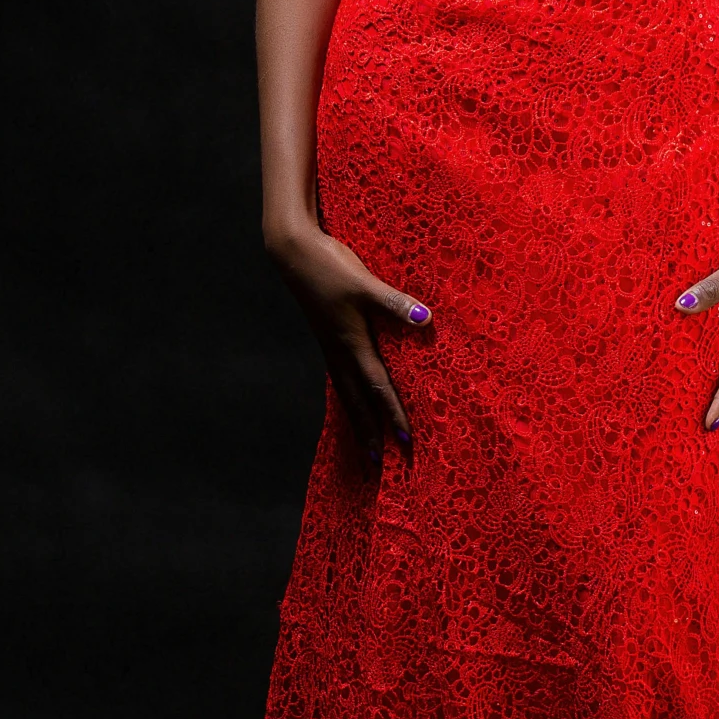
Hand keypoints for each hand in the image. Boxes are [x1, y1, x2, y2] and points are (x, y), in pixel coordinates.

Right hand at [266, 218, 431, 465]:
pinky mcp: (327, 337)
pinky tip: (352, 403)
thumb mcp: (364, 283)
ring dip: (357, 421)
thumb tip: (425, 318)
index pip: (378, 387)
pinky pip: (340, 378)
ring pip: (345, 393)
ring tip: (364, 447)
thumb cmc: (329, 266)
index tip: (405, 442)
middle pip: (356, 402)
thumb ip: (394, 302)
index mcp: (351, 343)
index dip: (392, 415)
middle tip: (377, 464)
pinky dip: (348, 398)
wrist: (292, 253)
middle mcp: (340, 351)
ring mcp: (330, 346)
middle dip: (368, 433)